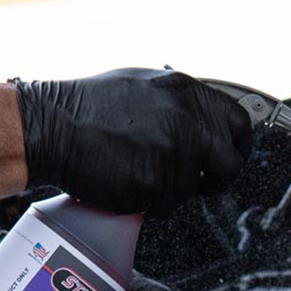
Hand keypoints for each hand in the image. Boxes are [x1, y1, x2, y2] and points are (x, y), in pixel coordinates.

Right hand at [13, 68, 252, 214]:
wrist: (52, 126)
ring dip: (169, 187)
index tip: (228, 157)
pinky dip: (148, 200)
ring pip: (191, 188)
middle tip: (200, 181)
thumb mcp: (144, 85)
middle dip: (215, 178)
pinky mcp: (157, 185)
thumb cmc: (87, 107)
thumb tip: (203, 121)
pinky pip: (165, 204)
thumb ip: (180, 104)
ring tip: (136, 167)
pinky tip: (126, 178)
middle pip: (229, 164)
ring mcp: (174, 155)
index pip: (239, 124)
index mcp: (188, 93)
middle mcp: (188, 122)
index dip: (236, 146)